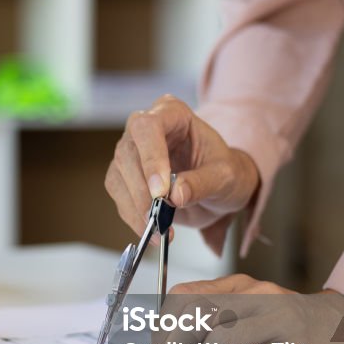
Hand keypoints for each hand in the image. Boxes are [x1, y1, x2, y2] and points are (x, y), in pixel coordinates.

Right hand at [105, 95, 259, 252]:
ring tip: (160, 229)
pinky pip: (119, 197)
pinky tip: (152, 230)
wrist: (219, 188)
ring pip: (118, 177)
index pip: (148, 128)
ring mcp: (130, 152)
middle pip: (127, 153)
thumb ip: (202, 182)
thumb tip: (175, 195)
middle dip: (141, 190)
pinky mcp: (123, 177)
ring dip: (136, 207)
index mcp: (172, 113)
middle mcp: (144, 129)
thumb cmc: (225, 172)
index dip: (151, 158)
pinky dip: (133, 218)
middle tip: (158, 217)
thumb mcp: (226, 177)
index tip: (161, 191)